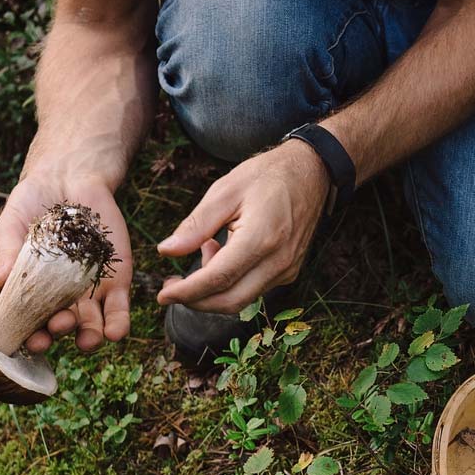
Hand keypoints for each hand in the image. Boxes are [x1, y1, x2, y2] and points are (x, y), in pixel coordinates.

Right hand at [0, 171, 132, 352]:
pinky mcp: (117, 280)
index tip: (30, 341)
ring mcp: (90, 291)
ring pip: (92, 325)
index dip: (31, 335)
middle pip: (61, 326)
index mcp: (32, 292)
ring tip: (86, 340)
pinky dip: (118, 324)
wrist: (69, 177)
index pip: (30, 322)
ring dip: (89, 337)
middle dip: (59, 332)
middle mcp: (61, 299)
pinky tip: (114, 333)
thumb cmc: (32, 204)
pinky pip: (119, 309)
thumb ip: (7, 254)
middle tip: (57, 326)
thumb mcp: (12, 226)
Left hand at [156, 141, 329, 313]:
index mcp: (261, 238)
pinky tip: (224, 252)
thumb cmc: (266, 176)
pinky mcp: (288, 272)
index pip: (218, 279)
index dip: (187, 292)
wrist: (311, 173)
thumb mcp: (225, 191)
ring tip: (205, 248)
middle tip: (172, 287)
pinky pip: (253, 289)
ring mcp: (286, 270)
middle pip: (230, 300)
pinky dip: (230, 281)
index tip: (163, 295)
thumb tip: (166, 251)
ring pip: (241, 298)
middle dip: (196, 300)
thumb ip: (195, 225)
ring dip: (213, 287)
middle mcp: (278, 261)